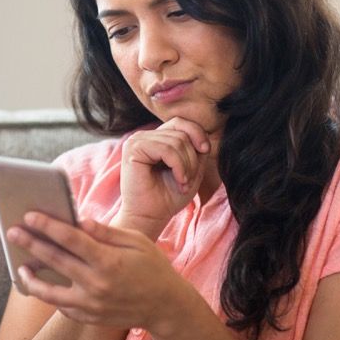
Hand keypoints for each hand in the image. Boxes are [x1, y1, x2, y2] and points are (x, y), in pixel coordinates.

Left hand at [6, 212, 187, 331]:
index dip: (48, 226)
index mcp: (109, 261)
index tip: (30, 215)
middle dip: (31, 244)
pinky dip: (50, 295)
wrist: (167, 307)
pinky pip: (63, 307)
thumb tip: (80, 220)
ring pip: (51, 293)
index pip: (71, 240)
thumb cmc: (152, 267)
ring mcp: (92, 305)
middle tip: (12, 231)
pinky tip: (42, 283)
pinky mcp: (90, 318)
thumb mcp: (136, 241)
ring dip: (32, 279)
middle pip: (56, 261)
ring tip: (20, 266)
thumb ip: (105, 231)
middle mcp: (97, 285)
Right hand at [113, 118, 213, 234]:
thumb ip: (196, 150)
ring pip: (176, 141)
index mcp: (155, 138)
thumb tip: (203, 138)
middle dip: (192, 158)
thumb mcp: (190, 170)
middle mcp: (144, 136)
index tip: (205, 152)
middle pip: (181, 132)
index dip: (197, 133)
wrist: (150, 217)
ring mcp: (137, 140)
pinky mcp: (133, 149)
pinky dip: (179, 166)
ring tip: (183, 183)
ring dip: (187, 166)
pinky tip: (179, 180)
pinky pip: (166, 149)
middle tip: (189, 180)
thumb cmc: (168, 197)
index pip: (180, 122)